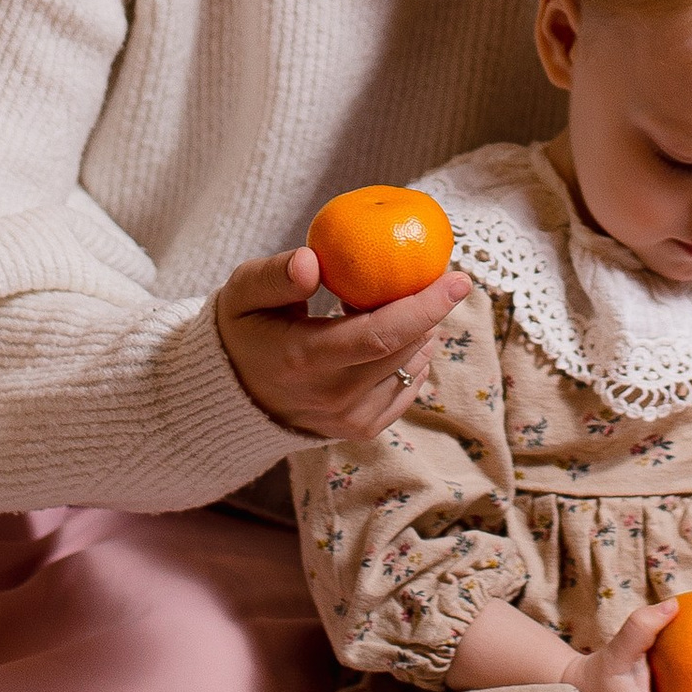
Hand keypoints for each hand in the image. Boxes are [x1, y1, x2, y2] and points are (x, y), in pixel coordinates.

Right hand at [215, 246, 470, 439]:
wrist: (233, 394)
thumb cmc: (242, 329)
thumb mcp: (242, 293)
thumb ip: (274, 276)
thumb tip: (312, 262)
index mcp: (304, 360)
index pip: (380, 335)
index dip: (425, 307)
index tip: (458, 277)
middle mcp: (332, 397)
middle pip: (403, 350)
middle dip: (433, 311)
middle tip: (441, 275)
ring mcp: (348, 419)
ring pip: (409, 369)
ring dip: (424, 332)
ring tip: (410, 302)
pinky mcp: (360, 429)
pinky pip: (405, 388)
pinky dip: (413, 357)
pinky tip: (403, 334)